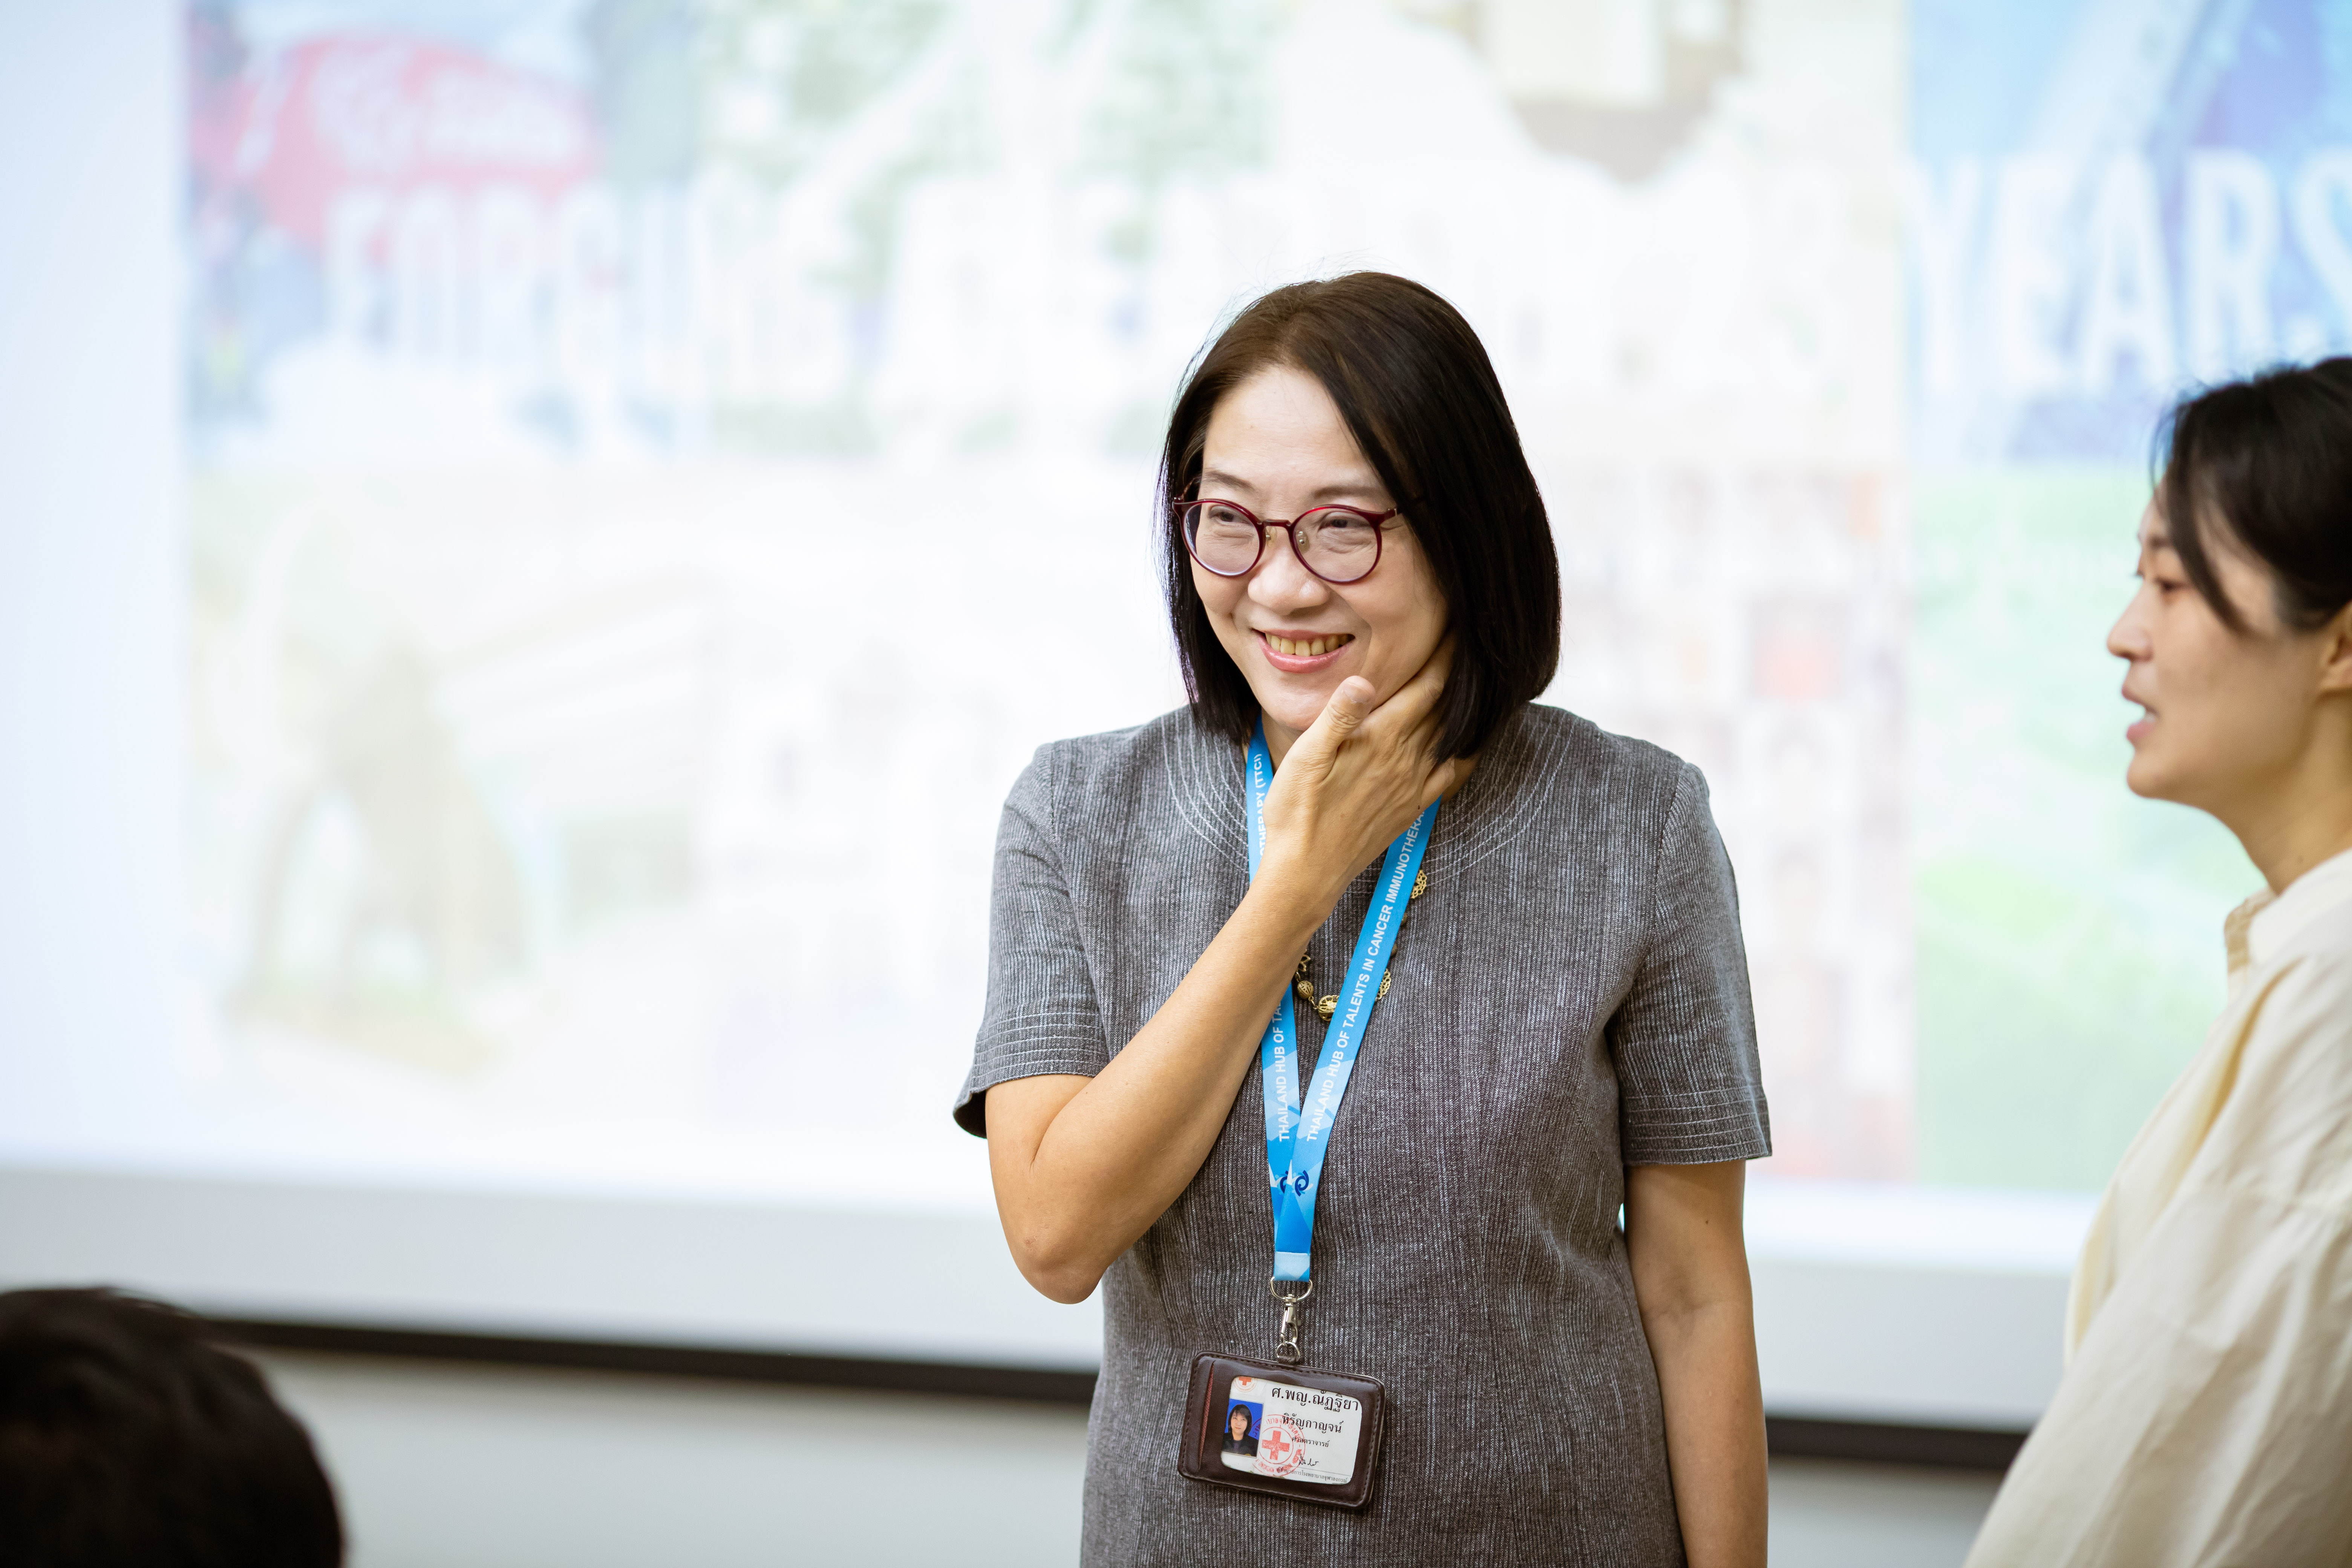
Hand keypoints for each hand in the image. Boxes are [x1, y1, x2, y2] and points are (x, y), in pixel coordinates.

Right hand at [1256, 641, 1474, 910]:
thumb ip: (1337, 717)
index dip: (1444, 655)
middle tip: (1468, 646)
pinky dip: (1463, 752)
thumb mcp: (1305, 758)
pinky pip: (1448, 773)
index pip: (1426, 686)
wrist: (1307, 872)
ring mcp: (1412, 785)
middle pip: (1444, 706)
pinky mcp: (1411, 807)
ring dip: (1462, 707)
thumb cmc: (1297, 813)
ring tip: (1471, 683)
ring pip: (1449, 735)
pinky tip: (1465, 744)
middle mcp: (1406, 759)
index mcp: (1382, 740)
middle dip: (1457, 674)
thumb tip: (1362, 680)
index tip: (1455, 629)